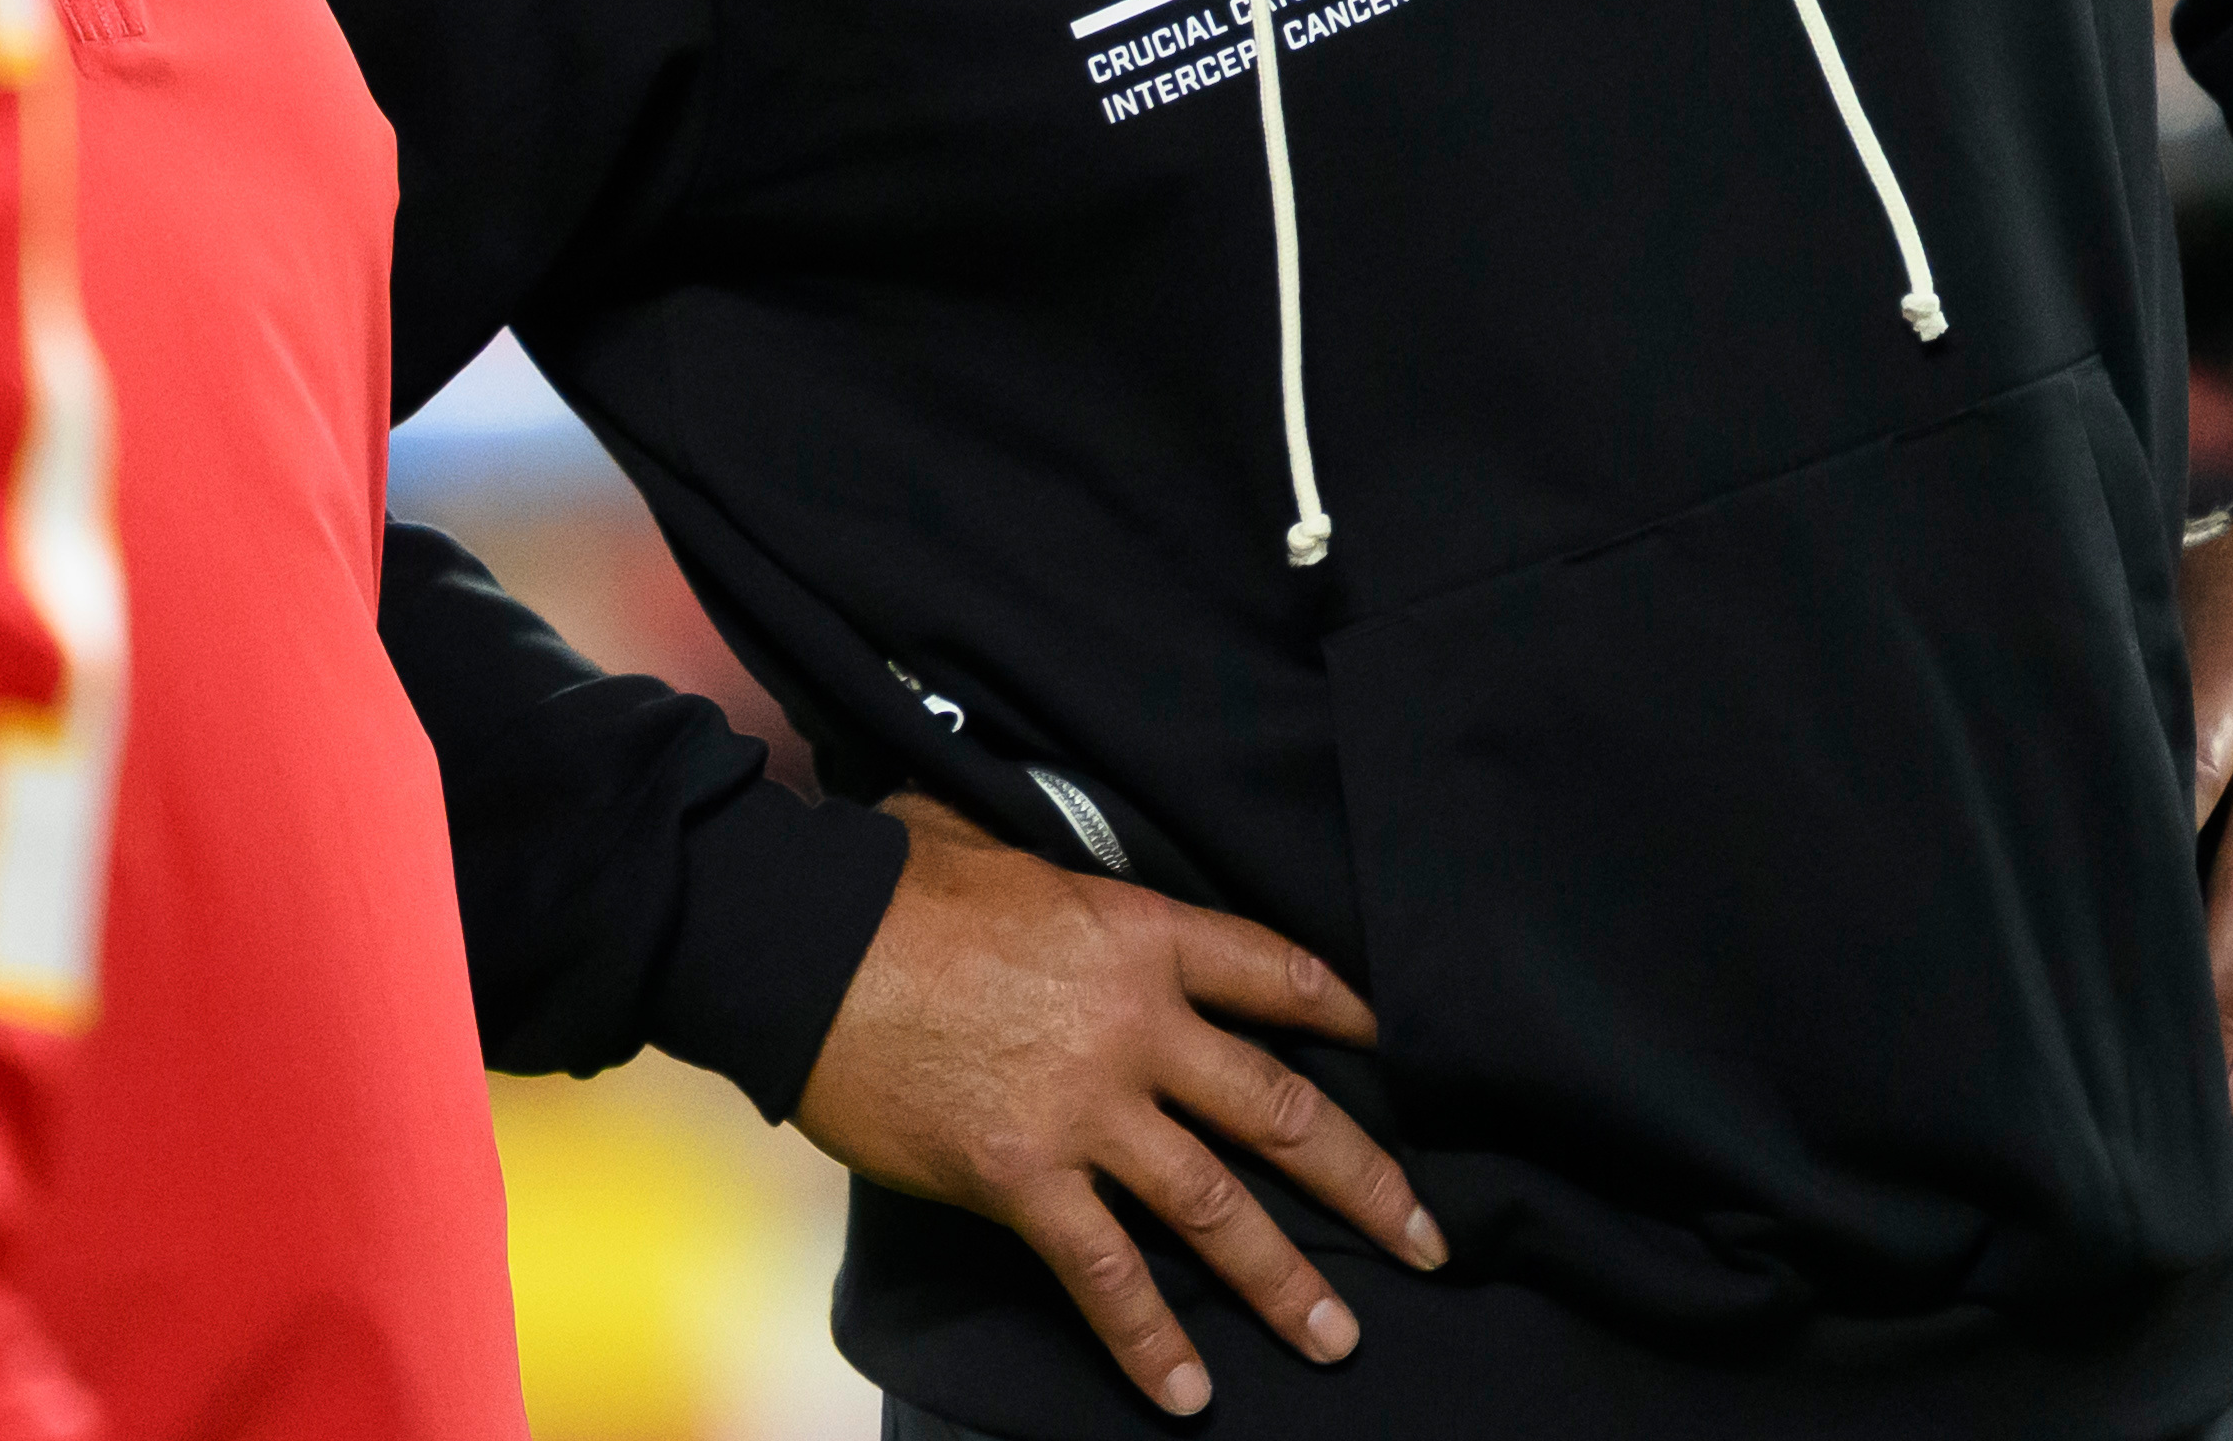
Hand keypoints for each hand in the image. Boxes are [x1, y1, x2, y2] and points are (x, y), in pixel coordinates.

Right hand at [791, 792, 1444, 1418]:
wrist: (803, 944)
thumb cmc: (891, 882)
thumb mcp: (1002, 847)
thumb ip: (1065, 883)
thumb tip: (1064, 878)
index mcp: (1140, 934)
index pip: (1277, 975)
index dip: (1346, 1013)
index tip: (1397, 1048)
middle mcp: (1137, 1027)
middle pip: (1280, 1109)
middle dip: (1367, 1181)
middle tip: (1430, 1238)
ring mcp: (1085, 1109)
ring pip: (1217, 1206)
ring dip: (1288, 1280)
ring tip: (1339, 1336)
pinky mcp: (1022, 1178)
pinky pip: (1106, 1274)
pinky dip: (1152, 1339)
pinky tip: (1189, 1391)